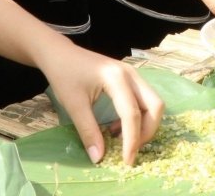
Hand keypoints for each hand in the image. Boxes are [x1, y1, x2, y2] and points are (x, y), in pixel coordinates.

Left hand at [38, 39, 163, 165]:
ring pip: (153, 103)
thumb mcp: (73, 105)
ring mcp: (132, 74)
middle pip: (155, 105)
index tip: (126, 161)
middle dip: (148, 131)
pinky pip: (144, 100)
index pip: (132, 113)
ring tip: (121, 140)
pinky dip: (138, 117)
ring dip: (144, 124)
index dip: (132, 140)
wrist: (60, 54)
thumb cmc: (64, 75)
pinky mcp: (129, 78)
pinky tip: (117, 127)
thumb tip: (98, 159)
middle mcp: (130, 74)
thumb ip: (88, 131)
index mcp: (116, 78)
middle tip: (130, 150)